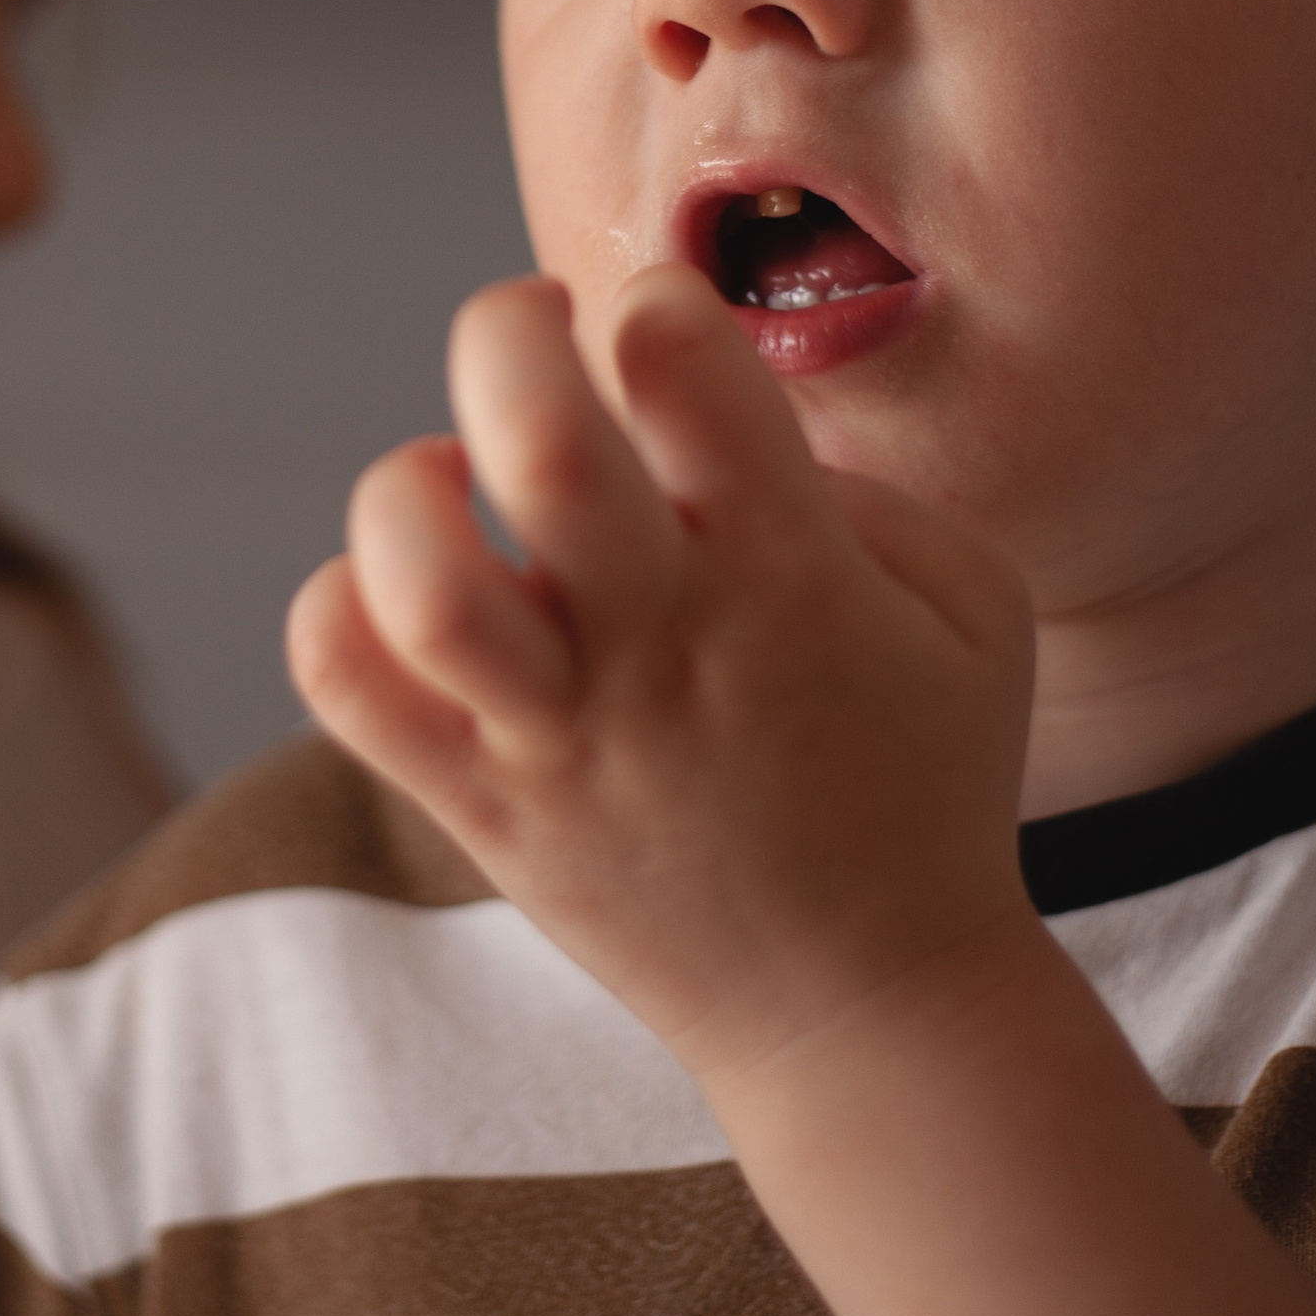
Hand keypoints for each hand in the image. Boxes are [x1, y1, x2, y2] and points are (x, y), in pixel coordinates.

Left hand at [287, 264, 1038, 1093]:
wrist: (870, 1015)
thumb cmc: (921, 782)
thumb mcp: (974, 606)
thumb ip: (859, 485)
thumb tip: (711, 409)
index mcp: (794, 575)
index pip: (684, 363)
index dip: (658, 299)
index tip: (661, 336)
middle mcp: (663, 647)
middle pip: (533, 440)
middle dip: (506, 330)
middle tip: (531, 339)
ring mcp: (559, 738)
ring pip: (418, 579)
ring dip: (406, 486)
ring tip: (450, 481)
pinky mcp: (482, 811)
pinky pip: (344, 684)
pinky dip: (341, 601)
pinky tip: (412, 591)